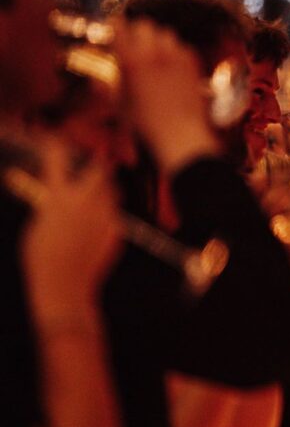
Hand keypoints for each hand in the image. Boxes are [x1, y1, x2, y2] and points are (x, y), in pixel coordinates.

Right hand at [21, 138, 122, 323]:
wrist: (65, 285)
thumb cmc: (40, 257)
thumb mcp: (35, 225)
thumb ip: (46, 204)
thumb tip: (50, 192)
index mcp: (57, 198)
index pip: (57, 159)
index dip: (56, 146)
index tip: (56, 141)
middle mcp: (84, 201)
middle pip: (99, 169)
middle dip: (98, 163)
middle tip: (96, 160)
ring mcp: (104, 215)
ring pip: (111, 191)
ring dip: (103, 190)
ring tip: (93, 198)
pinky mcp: (116, 229)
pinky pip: (114, 214)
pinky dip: (106, 215)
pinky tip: (95, 227)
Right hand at [113, 18, 218, 174]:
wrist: (180, 134)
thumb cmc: (146, 124)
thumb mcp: (118, 105)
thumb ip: (105, 88)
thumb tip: (96, 81)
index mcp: (131, 59)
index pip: (120, 26)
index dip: (115, 26)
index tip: (114, 30)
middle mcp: (154, 52)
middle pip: (144, 24)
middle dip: (137, 32)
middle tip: (134, 45)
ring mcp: (176, 56)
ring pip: (166, 33)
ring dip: (157, 40)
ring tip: (153, 55)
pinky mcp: (192, 63)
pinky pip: (182, 47)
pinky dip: (175, 52)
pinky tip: (171, 67)